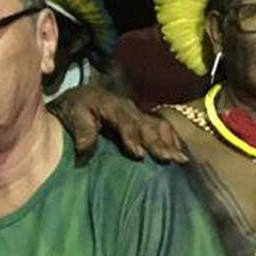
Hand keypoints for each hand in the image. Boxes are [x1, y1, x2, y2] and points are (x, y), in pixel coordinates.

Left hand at [53, 86, 188, 163]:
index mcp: (112, 106)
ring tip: (181, 158)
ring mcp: (138, 113)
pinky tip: (179, 151)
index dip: (133, 138)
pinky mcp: (142, 118)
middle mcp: (129, 108)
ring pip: (157, 125)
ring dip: (170, 142)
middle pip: (147, 126)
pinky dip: (171, 139)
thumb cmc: (76, 108)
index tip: (139, 155)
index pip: (125, 122)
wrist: (81, 97)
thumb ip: (82, 131)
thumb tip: (84, 148)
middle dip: (159, 143)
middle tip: (172, 159)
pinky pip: (160, 127)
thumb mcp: (74, 116)